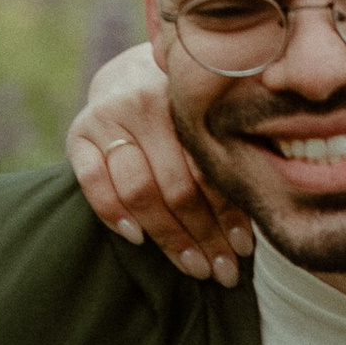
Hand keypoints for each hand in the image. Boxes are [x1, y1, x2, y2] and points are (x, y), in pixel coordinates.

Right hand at [66, 42, 250, 285]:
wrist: (127, 73)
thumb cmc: (182, 108)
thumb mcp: (208, 113)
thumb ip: (226, 148)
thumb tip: (267, 206)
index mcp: (187, 99)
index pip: (211, 170)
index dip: (229, 215)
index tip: (243, 251)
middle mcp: (145, 104)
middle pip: (178, 188)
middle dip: (204, 237)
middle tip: (222, 272)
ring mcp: (108, 119)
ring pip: (140, 192)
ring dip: (169, 238)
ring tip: (194, 266)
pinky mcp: (78, 135)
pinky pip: (94, 183)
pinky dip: (114, 214)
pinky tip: (137, 239)